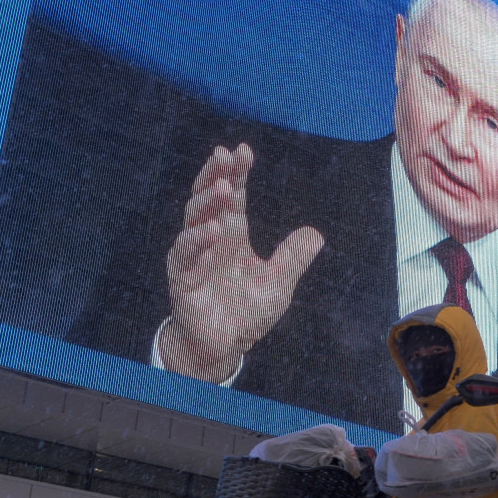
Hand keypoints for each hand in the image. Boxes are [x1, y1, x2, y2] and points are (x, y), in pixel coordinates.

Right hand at [159, 144, 323, 381]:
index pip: (233, 198)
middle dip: (216, 176)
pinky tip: (212, 230)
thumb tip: (315, 234)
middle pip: (209, 200)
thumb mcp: (278, 284)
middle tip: (225, 155)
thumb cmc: (246, 312)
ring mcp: (193, 257)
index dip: (236, 174)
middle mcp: (209, 240)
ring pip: (194, 221)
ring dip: (208, 203)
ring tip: (223, 188)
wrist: (223, 346)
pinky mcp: (182, 278)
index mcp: (231, 236)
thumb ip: (293, 258)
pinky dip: (197, 242)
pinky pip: (186, 256)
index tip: (243, 151)